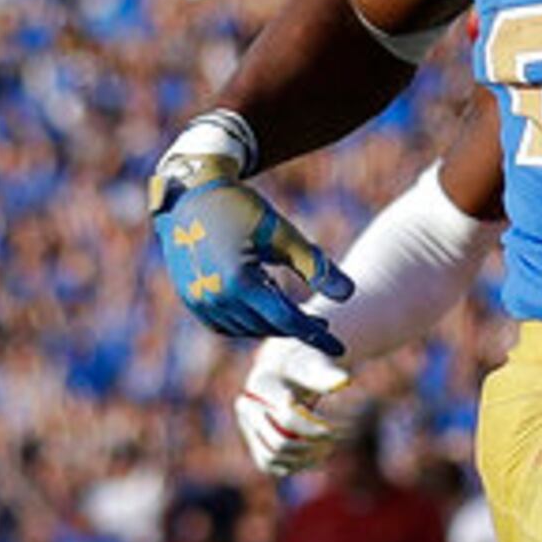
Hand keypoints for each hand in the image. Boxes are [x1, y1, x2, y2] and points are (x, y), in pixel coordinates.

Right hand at [154, 178, 352, 354]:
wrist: (192, 193)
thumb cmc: (243, 209)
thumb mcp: (283, 235)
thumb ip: (315, 266)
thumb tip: (349, 295)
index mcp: (240, 282)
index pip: (287, 321)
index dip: (316, 335)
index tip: (339, 348)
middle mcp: (216, 298)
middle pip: (267, 327)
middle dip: (296, 327)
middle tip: (321, 322)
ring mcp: (200, 301)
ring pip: (246, 329)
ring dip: (272, 326)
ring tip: (292, 311)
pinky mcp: (191, 299)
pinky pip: (225, 325)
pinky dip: (247, 323)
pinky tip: (264, 310)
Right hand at [235, 339, 354, 477]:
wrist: (289, 371)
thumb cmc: (306, 364)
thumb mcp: (316, 363)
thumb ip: (326, 374)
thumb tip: (343, 382)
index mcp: (261, 384)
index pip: (288, 417)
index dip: (313, 428)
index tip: (334, 426)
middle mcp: (246, 406)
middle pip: (279, 441)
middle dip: (310, 445)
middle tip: (334, 439)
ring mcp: (248, 425)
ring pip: (273, 456)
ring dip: (303, 457)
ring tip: (328, 447)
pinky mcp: (256, 443)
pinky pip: (273, 465)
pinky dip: (296, 464)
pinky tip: (317, 455)